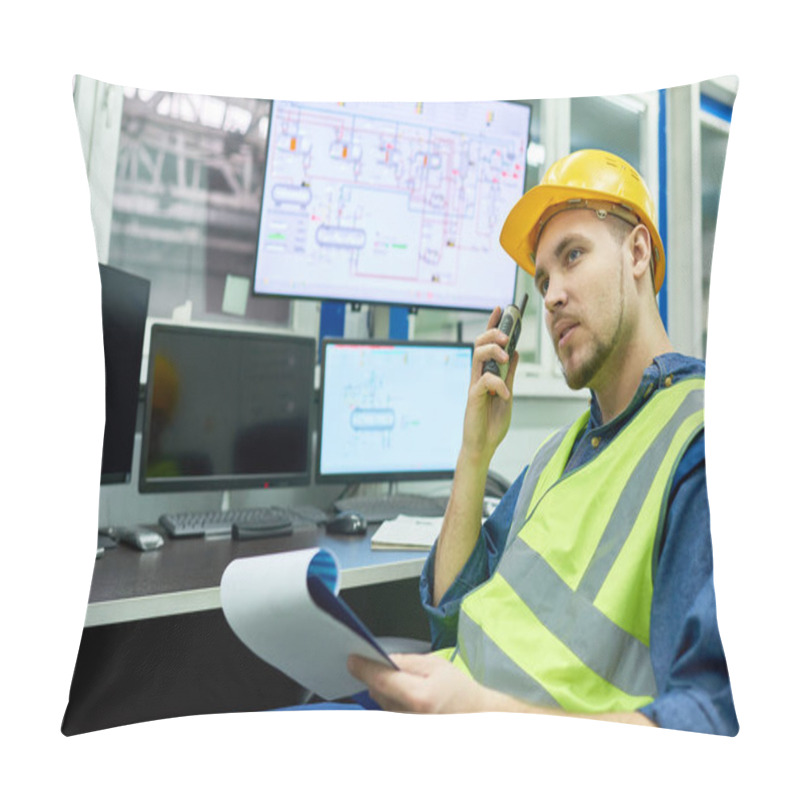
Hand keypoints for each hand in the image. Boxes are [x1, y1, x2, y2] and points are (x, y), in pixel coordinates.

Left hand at [347, 652, 489, 713]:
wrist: (474, 714)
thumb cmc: (457, 689)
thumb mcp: (435, 664)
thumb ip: (406, 661)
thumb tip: (383, 658)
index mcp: (419, 698)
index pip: (381, 681)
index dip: (364, 667)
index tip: (352, 659)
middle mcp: (410, 718)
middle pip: (377, 692)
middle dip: (376, 675)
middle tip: (380, 661)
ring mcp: (406, 727)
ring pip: (380, 702)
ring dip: (383, 689)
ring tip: (404, 680)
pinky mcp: (404, 730)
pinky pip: (388, 711)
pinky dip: (390, 699)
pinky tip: (405, 693)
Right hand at [461, 307, 519, 465]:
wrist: (483, 446)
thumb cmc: (492, 423)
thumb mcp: (507, 393)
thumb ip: (508, 374)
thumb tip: (514, 353)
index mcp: (486, 373)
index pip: (488, 343)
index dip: (493, 325)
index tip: (501, 309)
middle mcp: (478, 376)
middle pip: (479, 343)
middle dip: (493, 333)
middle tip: (506, 335)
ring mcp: (474, 385)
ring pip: (477, 355)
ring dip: (493, 350)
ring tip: (505, 355)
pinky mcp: (473, 397)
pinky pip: (484, 381)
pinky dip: (498, 383)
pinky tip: (505, 394)